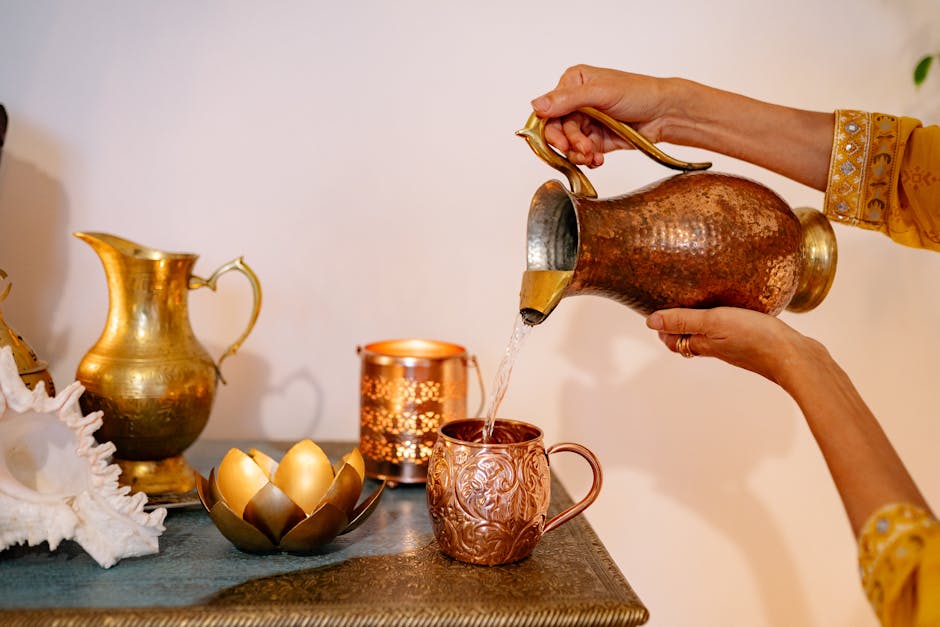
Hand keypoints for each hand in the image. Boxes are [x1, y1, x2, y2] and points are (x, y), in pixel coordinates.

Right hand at [531, 65, 682, 166]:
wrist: (665, 113)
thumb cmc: (639, 93)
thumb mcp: (600, 93)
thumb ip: (567, 100)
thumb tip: (536, 105)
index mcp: (573, 83)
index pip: (548, 108)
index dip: (550, 128)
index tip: (559, 142)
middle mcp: (576, 102)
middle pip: (557, 130)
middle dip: (568, 143)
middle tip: (581, 150)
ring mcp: (586, 122)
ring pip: (568, 144)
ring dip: (578, 153)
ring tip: (592, 155)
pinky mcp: (595, 139)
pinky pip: (581, 154)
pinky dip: (587, 160)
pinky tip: (597, 160)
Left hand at [646, 307, 820, 385]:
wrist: (797, 358)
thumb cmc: (756, 339)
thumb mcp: (714, 322)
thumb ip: (684, 320)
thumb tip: (651, 322)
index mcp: (704, 345)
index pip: (674, 341)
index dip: (664, 329)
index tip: (658, 310)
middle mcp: (718, 349)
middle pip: (691, 340)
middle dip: (679, 326)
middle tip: (675, 306)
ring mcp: (738, 348)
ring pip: (712, 337)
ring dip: (702, 324)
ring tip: (701, 304)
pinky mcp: (757, 344)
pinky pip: (734, 334)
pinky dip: (726, 323)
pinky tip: (735, 311)